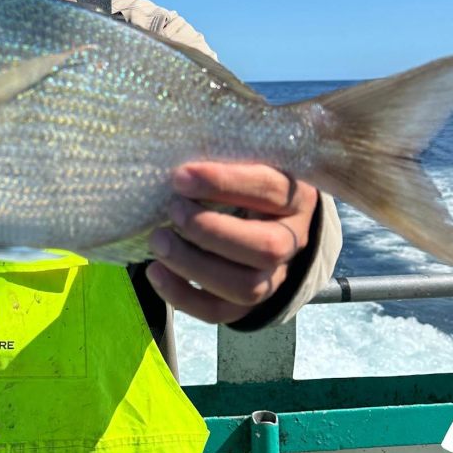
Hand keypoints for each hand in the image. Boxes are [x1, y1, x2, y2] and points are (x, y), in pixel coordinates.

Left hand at [146, 162, 318, 324]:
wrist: (269, 225)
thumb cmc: (246, 184)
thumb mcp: (247, 161)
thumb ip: (224, 152)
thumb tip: (174, 140)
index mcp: (296, 197)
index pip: (269, 189)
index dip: (223, 182)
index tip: (180, 176)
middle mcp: (293, 241)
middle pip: (266, 248)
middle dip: (211, 231)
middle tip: (172, 211)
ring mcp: (275, 277)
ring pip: (246, 286)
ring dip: (194, 265)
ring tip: (158, 241)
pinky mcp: (249, 304)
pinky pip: (221, 312)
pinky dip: (183, 296)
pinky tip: (156, 272)